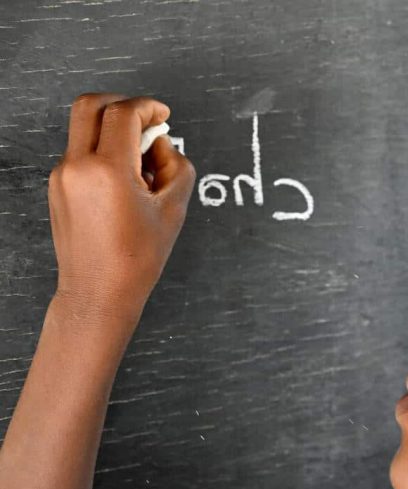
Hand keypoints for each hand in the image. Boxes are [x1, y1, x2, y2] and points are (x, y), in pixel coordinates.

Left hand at [48, 93, 195, 320]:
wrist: (99, 292)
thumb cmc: (136, 259)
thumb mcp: (173, 211)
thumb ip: (177, 167)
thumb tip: (164, 145)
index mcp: (107, 170)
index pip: (123, 114)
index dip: (148, 107)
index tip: (163, 115)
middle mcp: (77, 167)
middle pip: (91, 106)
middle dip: (122, 105)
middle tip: (147, 122)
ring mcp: (61, 176)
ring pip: (85, 130)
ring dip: (113, 132)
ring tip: (141, 166)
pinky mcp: (57, 188)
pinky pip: (80, 154)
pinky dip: (102, 153)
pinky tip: (125, 182)